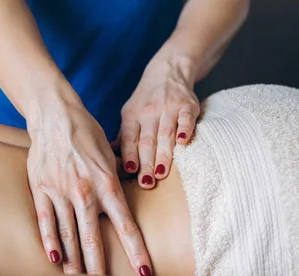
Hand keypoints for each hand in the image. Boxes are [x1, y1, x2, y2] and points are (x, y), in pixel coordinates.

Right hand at [26, 99, 152, 275]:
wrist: (56, 115)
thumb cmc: (88, 134)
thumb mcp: (111, 154)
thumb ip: (118, 180)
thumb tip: (134, 194)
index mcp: (106, 183)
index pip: (125, 225)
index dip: (136, 252)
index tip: (144, 274)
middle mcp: (84, 191)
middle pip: (94, 238)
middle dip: (101, 269)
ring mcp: (60, 191)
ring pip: (69, 234)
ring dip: (74, 261)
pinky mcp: (41, 189)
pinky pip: (45, 221)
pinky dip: (50, 241)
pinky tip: (54, 259)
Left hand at [119, 56, 199, 187]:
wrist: (168, 71)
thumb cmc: (145, 100)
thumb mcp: (129, 114)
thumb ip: (124, 137)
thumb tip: (111, 160)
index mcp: (132, 116)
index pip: (130, 138)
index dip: (130, 154)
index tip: (131, 170)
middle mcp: (149, 112)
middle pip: (147, 141)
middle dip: (147, 163)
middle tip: (147, 182)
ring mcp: (169, 108)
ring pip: (165, 134)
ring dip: (164, 154)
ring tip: (162, 173)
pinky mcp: (187, 105)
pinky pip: (186, 118)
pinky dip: (185, 129)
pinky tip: (183, 143)